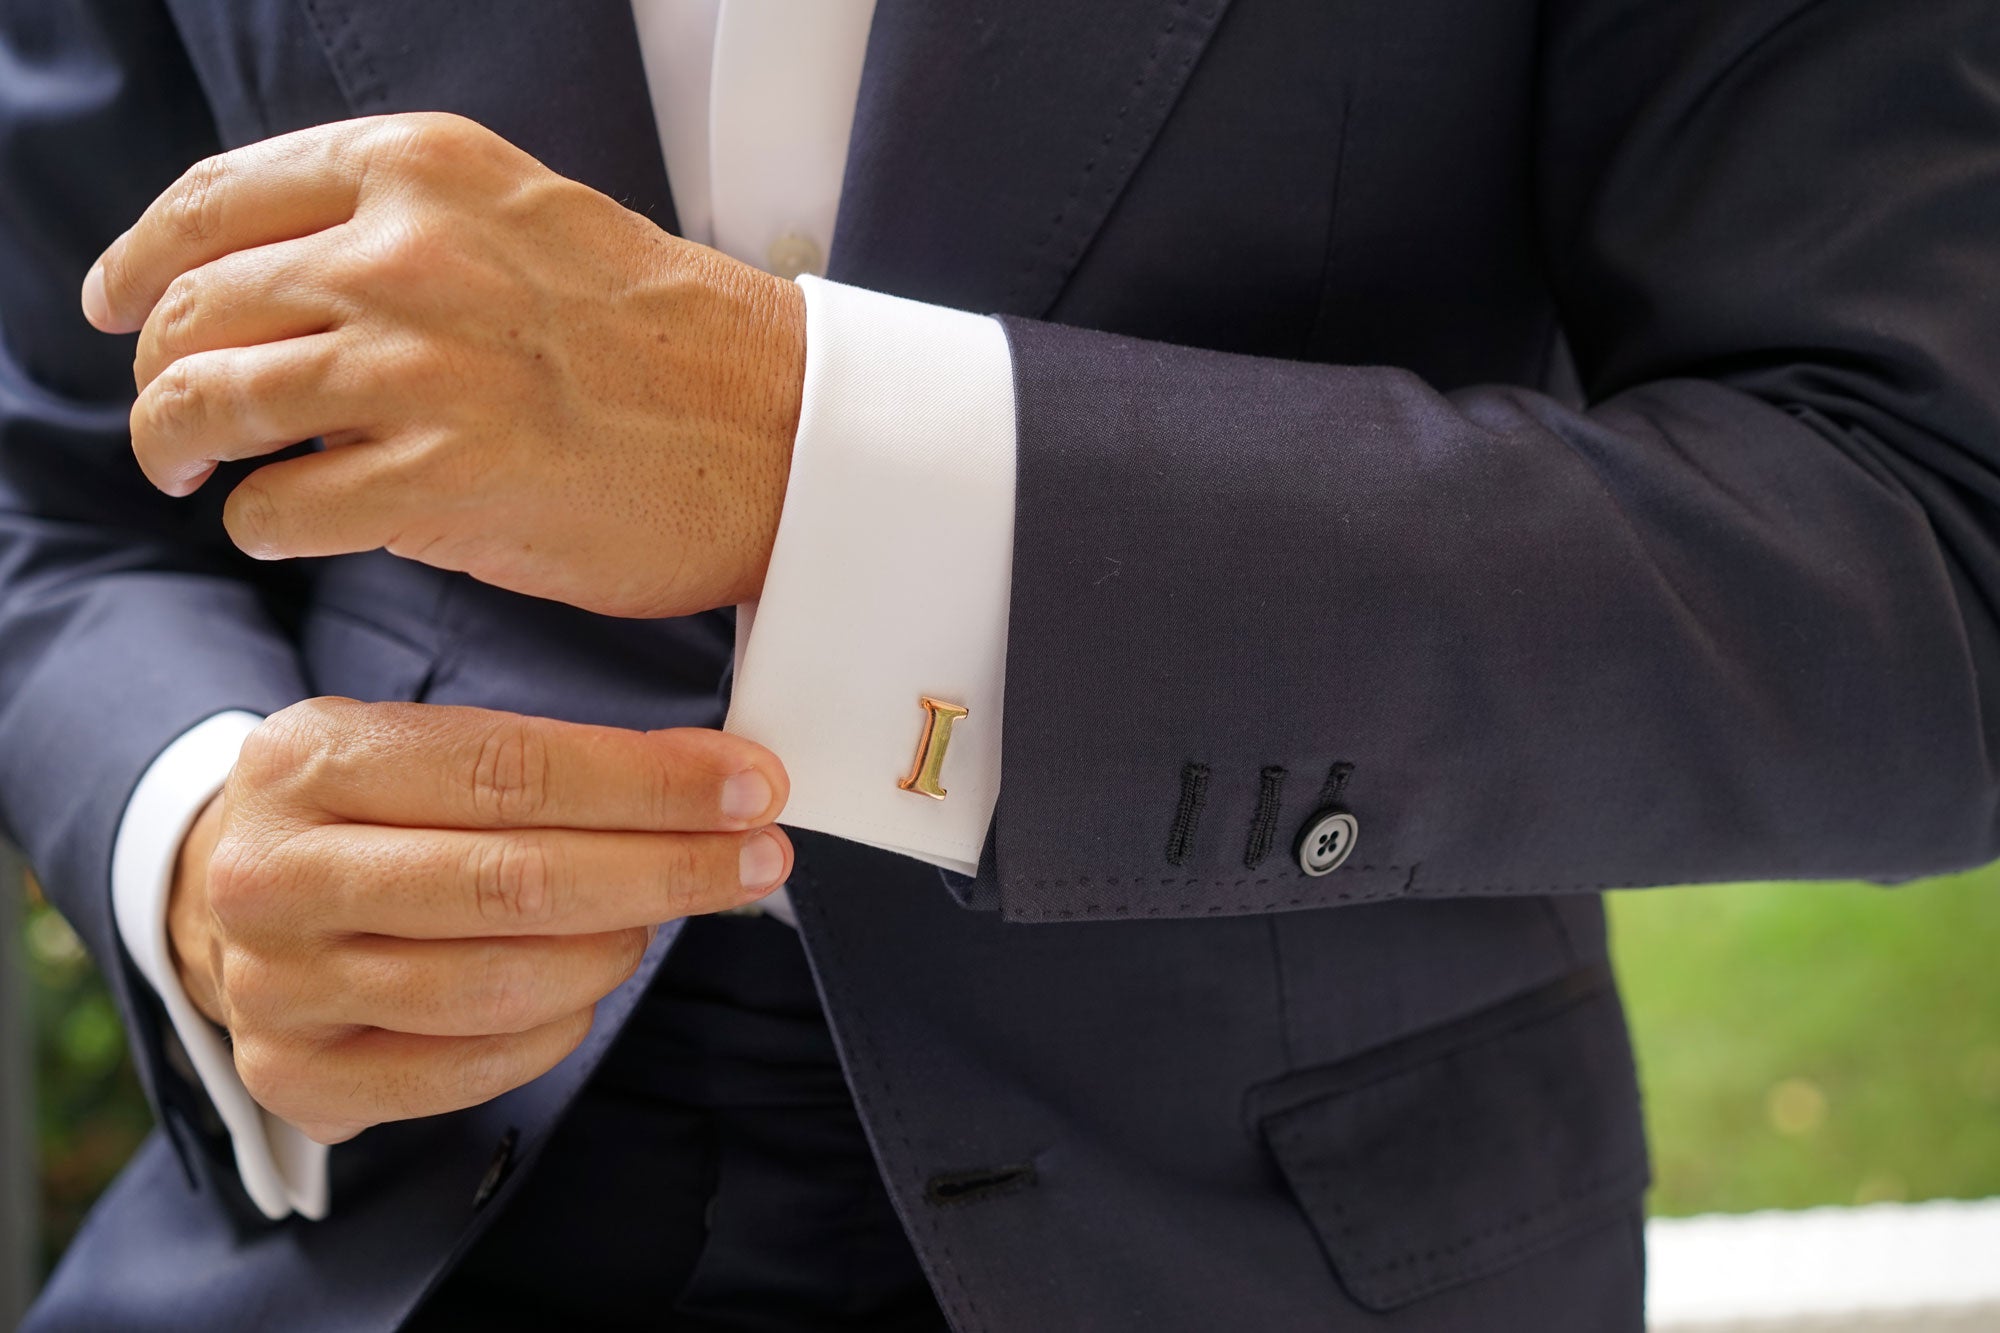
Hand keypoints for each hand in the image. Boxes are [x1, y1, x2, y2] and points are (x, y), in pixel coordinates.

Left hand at [83, 112, 805, 618]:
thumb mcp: (527, 223)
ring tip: (195, 474)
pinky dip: (260, 526)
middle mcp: (404, 252)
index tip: (116, 305)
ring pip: (205, 401)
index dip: (140, 257)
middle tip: (171, 422)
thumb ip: (403, 232)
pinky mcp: (440, 480)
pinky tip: (291, 527)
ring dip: (177, 447)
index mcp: (422, 170)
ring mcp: (419, 367)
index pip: (215, 200)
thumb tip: (278, 294)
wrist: (782, 429)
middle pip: (191, 305)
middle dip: (154, 372)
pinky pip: (274, 508)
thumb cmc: (667, 340)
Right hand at [165, 699, 791, 1142]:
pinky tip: (587, 985)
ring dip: (615, 949)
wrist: (228, 896)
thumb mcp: (433, 748)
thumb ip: (563, 760)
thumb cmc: (369, 811)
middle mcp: (273, 875)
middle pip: (512, 883)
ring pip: (497, 984)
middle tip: (758, 859)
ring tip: (654, 916)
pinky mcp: (295, 1076)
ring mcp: (274, 986)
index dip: (649, 785)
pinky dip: (557, 1027)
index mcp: (309, 759)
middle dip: (664, 869)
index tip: (753, 787)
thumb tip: (726, 780)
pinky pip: (470, 1069)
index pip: (511, 771)